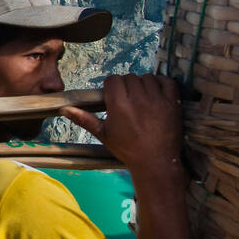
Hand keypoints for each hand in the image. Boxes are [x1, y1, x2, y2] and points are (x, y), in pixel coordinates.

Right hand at [61, 74, 182, 177]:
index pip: (113, 80)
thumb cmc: (127, 149)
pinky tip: (157, 93)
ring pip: (147, 77)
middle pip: (130, 77)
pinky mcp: (172, 102)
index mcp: (118, 105)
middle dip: (127, 85)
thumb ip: (84, 119)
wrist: (155, 161)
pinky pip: (167, 81)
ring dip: (143, 84)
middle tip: (128, 99)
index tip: (114, 96)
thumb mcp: (103, 134)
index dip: (112, 86)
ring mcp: (157, 99)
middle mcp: (137, 99)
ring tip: (142, 97)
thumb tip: (65, 110)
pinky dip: (162, 83)